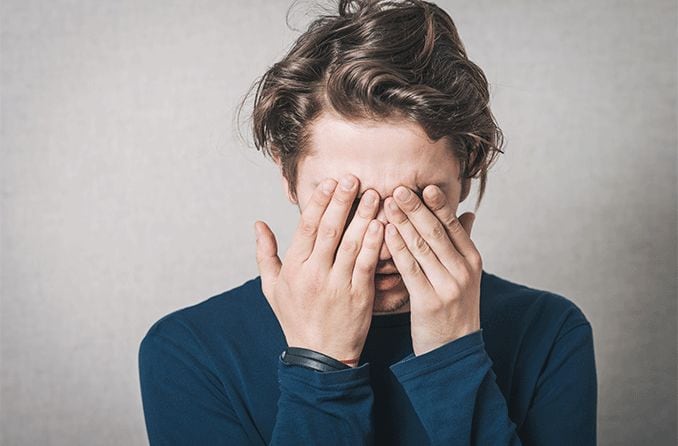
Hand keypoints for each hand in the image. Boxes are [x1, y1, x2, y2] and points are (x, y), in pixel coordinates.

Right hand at [254, 174, 383, 366]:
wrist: (319, 357)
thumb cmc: (295, 319)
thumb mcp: (271, 288)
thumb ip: (266, 254)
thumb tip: (258, 224)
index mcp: (294, 268)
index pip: (307, 227)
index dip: (319, 202)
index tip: (330, 182)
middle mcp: (314, 274)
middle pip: (329, 230)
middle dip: (342, 201)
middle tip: (354, 178)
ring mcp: (337, 285)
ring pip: (351, 244)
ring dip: (363, 217)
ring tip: (374, 195)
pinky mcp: (359, 297)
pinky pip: (367, 265)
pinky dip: (374, 244)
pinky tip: (383, 225)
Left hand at [383, 184, 481, 356]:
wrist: (455, 352)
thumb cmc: (455, 309)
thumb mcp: (466, 276)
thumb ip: (463, 244)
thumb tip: (469, 213)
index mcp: (472, 260)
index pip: (453, 225)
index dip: (437, 204)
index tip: (422, 185)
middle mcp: (463, 270)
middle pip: (436, 231)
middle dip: (416, 208)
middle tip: (398, 187)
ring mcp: (448, 286)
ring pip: (422, 246)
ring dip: (403, 222)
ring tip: (387, 203)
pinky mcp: (429, 301)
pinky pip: (410, 268)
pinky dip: (397, 247)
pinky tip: (385, 232)